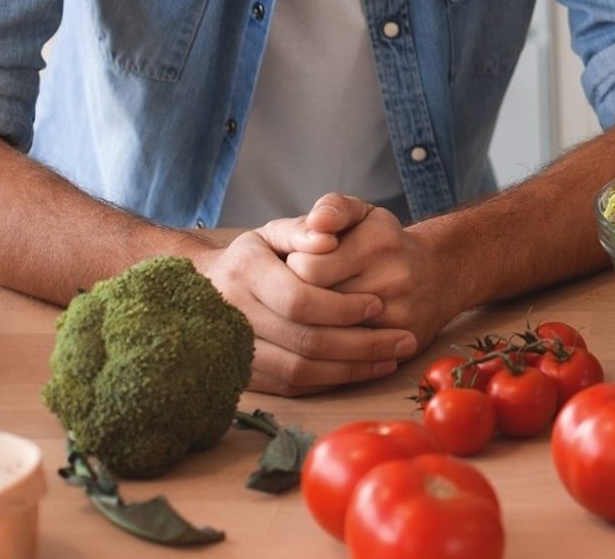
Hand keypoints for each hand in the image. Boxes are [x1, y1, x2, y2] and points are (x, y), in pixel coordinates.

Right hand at [189, 206, 417, 395]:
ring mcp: (233, 349)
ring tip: (391, 360)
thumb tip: (326, 236)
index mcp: (244, 270)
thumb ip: (306, 227)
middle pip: (304, 340)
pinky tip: (361, 371)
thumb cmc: (261, 255)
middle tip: (402, 340)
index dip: (341, 306)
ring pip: (298, 370)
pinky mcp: (243, 374)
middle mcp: (232, 313)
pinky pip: (291, 386)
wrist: (212, 287)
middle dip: (359, 344)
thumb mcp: (280, 230)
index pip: (299, 299)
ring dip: (350, 369)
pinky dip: (329, 382)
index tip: (378, 304)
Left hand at [282, 194, 461, 362]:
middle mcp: (393, 278)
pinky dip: (336, 347)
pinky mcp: (403, 344)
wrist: (441, 275)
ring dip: (315, 326)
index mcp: (377, 242)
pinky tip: (337, 333)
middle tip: (301, 292)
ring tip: (317, 312)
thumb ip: (333, 208)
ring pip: (332, 334)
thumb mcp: (363, 215)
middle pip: (316, 304)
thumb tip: (317, 222)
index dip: (293, 269)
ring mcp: (400, 314)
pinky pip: (352, 355)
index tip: (298, 265)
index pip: (307, 268)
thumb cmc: (385, 244)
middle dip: (299, 300)